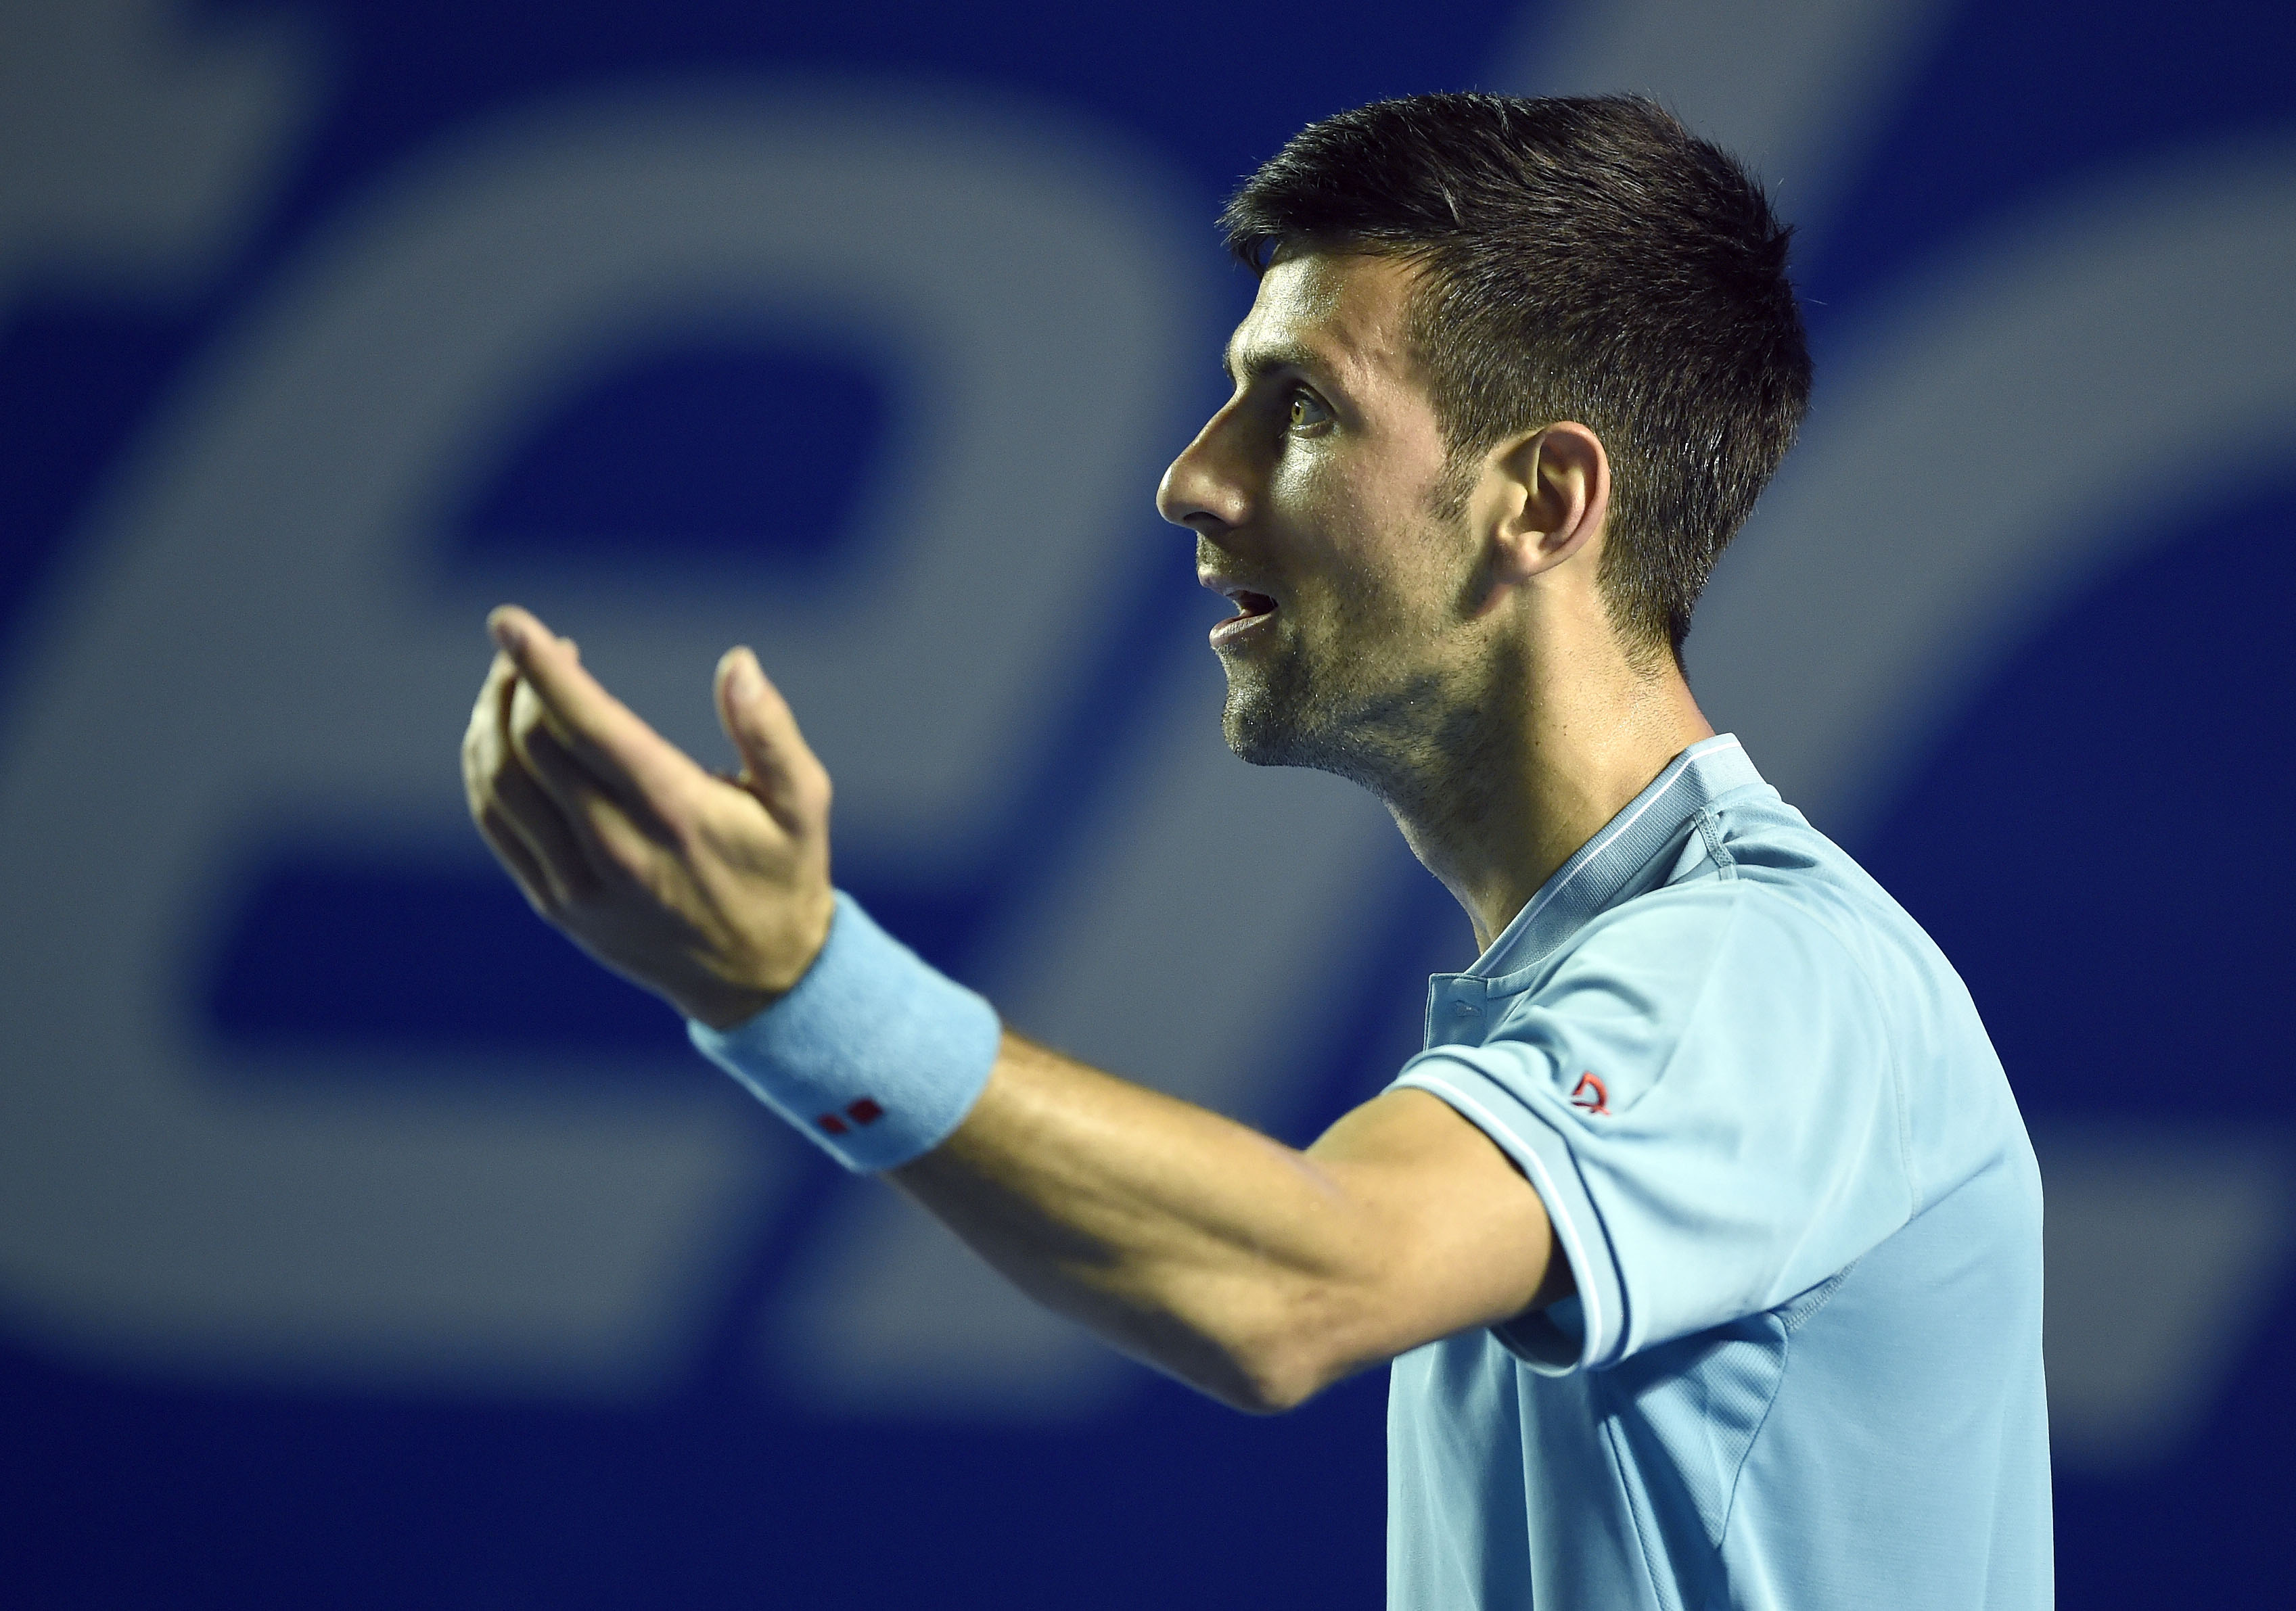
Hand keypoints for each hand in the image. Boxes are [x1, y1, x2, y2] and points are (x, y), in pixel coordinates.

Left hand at [460, 604, 835, 1029]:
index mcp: (675, 814)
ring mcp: (579, 884)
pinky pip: (499, 825)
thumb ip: (769, 731)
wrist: (760, 981)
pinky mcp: (557, 905)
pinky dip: (485, 772)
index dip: (541, 667)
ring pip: (502, 785)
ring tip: (510, 685)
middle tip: (532, 650)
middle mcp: (617, 851)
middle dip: (519, 684)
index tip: (509, 620)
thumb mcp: (803, 802)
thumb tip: (738, 662)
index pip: (585, 726)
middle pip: (532, 747)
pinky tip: (499, 739)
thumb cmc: (785, 873)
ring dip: (492, 723)